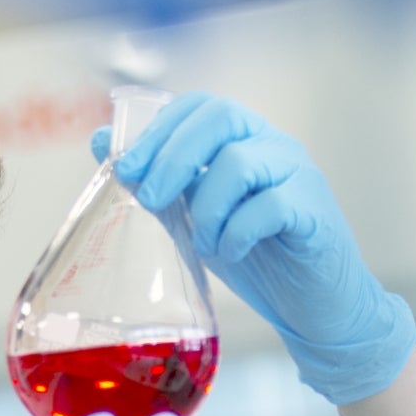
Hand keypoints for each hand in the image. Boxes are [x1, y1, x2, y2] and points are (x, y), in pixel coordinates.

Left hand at [94, 93, 415, 405]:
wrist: (315, 309)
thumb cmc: (258, 261)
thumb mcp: (196, 219)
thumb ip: (160, 183)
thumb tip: (100, 141)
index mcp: (246, 140)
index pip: (200, 106)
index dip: (158, 128)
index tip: (124, 167)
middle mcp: (275, 147)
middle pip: (221, 117)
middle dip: (173, 156)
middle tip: (150, 199)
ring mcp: (299, 176)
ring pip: (240, 163)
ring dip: (206, 207)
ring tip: (203, 243)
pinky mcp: (315, 212)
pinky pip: (269, 205)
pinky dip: (237, 232)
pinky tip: (230, 253)